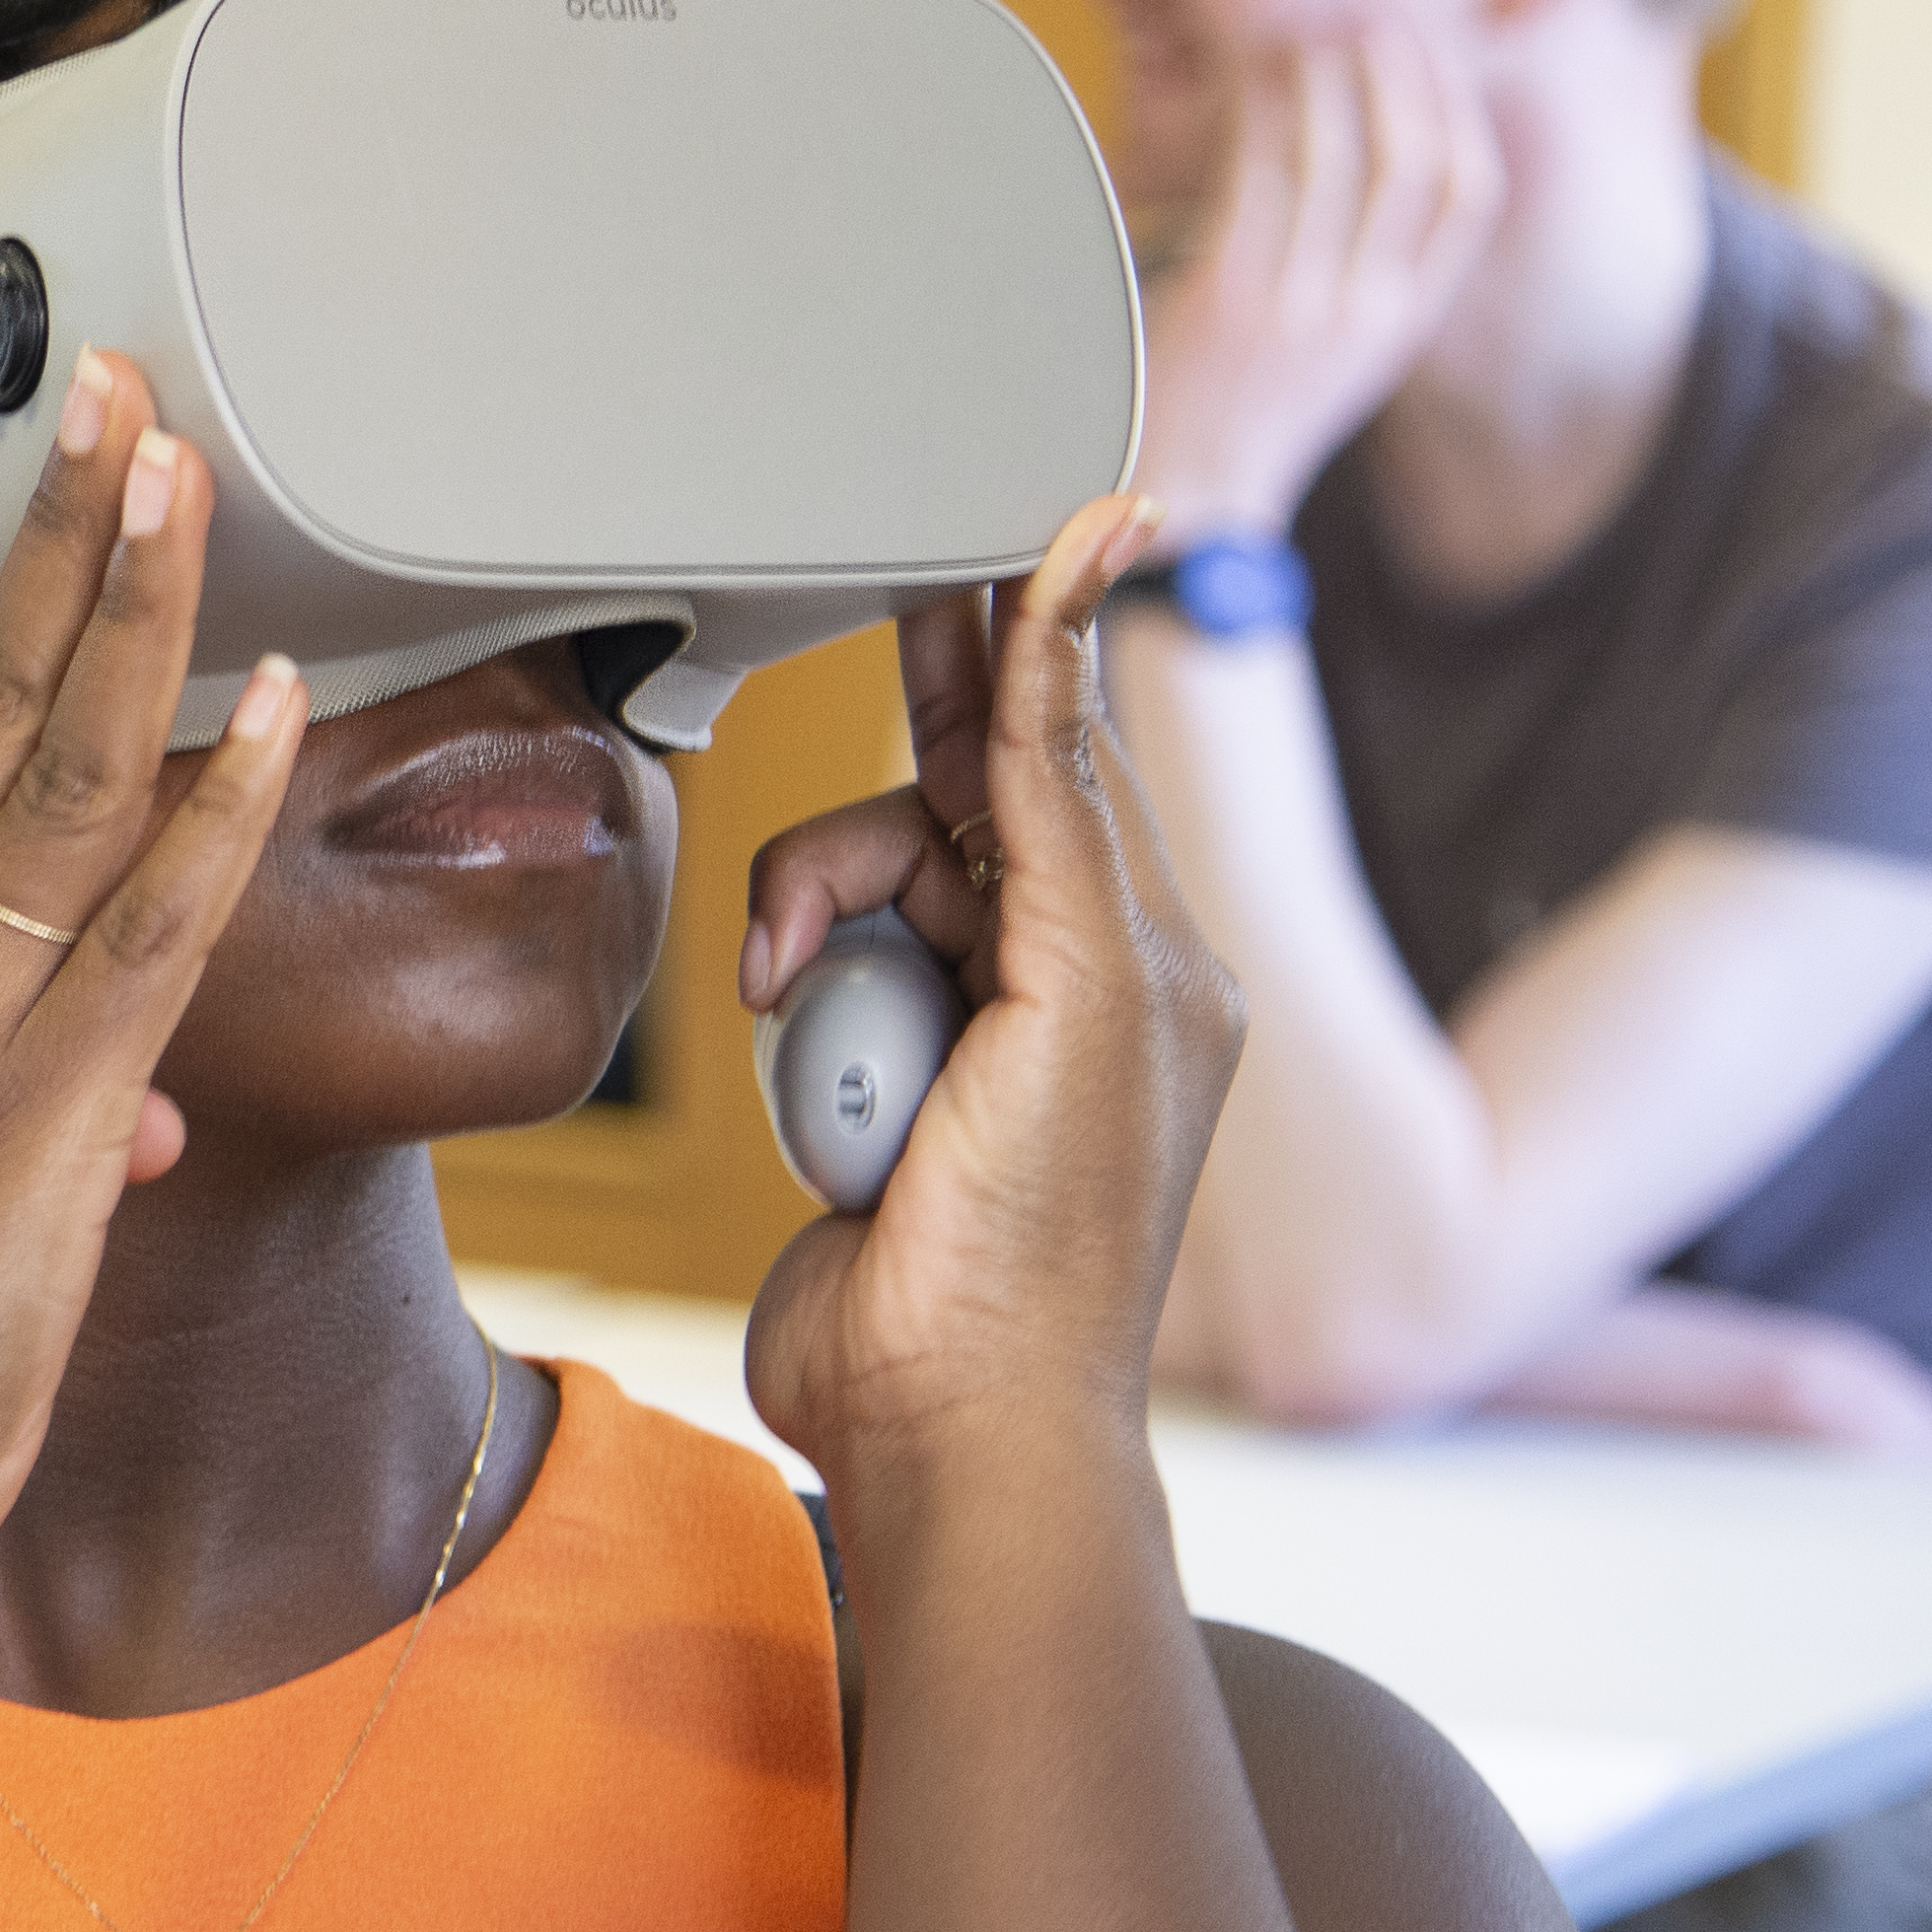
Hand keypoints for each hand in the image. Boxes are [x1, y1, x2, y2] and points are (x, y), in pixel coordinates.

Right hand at [732, 495, 1243, 1493]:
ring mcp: (951, 1031)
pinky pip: (800, 972)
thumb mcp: (1084, 983)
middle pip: (942, 797)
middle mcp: (1055, 976)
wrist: (941, 1416)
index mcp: (1145, 946)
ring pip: (850, 880)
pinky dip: (786, 1000)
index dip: (1026, 631)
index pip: (1070, 741)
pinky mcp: (858, 1082)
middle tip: (856, 603)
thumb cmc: (1044, 1241)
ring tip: (799, 1006)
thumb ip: (1064, 786)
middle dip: (886, 776)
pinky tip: (794, 1055)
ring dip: (811, 921)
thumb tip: (1081, 599)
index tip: (1008, 515)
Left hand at [1129, 28, 1501, 538]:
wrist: (1189, 497)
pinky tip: (1247, 75)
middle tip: (1365, 12)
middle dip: (1398, 70)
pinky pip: (1257, 175)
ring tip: (1302, 28)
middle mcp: (1367, 310)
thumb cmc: (1252, 408)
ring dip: (1322, 74)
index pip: (1470, 197)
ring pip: (1338, 153)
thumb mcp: (1340, 349)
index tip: (1431, 47)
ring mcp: (1302, 304)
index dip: (1457, 107)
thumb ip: (1369, 274)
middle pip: (1415, 158)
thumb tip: (1372, 170)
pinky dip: (1257, 110)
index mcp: (1405, 322)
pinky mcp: (1231, 297)